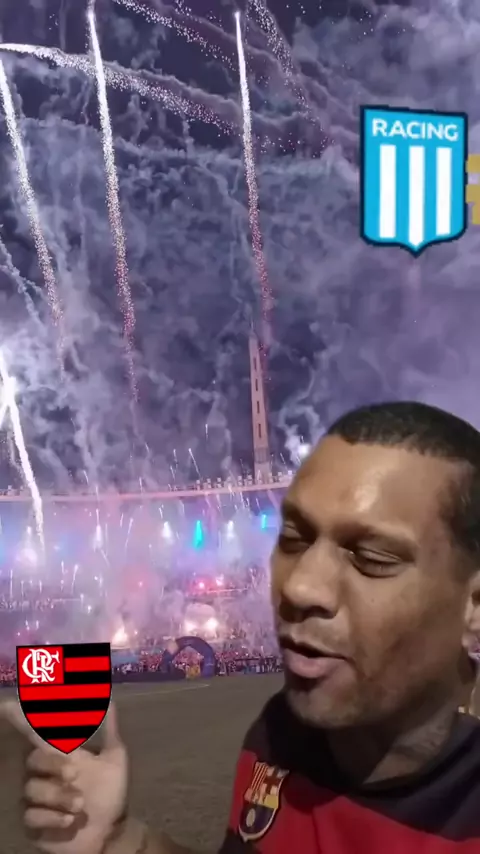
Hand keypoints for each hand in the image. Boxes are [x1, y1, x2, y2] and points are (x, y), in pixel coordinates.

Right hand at [0, 700, 127, 853]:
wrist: (109, 831)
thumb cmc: (108, 793)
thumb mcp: (114, 760)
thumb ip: (110, 732)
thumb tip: (110, 700)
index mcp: (60, 755)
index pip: (36, 734)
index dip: (21, 719)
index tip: (8, 705)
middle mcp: (43, 774)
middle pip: (34, 759)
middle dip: (53, 764)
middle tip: (75, 774)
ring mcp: (35, 799)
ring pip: (33, 789)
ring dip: (59, 796)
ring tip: (81, 804)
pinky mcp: (32, 823)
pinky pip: (31, 816)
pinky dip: (52, 818)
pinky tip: (69, 820)